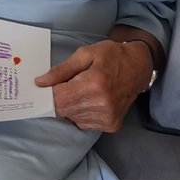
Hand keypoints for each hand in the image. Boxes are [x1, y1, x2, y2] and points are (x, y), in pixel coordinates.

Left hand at [35, 37, 153, 131]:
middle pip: (63, 110)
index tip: (45, 86)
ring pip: (72, 118)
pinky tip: (89, 99)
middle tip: (66, 84)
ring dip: (70, 106)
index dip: (48, 93)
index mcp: (94, 84)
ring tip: (82, 90)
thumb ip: (61, 70)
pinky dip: (80, 113)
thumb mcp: (84, 54)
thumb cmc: (111, 56)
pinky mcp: (111, 125)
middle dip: (59, 98)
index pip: (59, 98)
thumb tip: (40, 82)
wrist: (138, 68)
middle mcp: (102, 105)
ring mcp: (108, 118)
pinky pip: (83, 123)